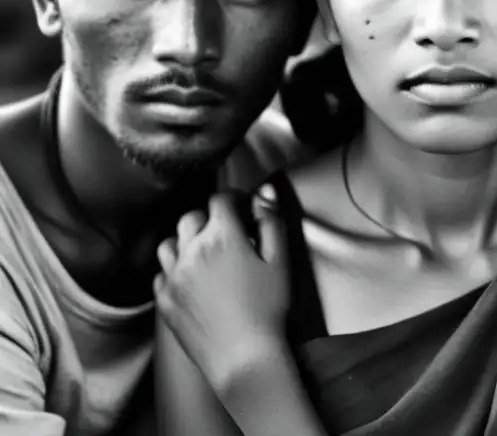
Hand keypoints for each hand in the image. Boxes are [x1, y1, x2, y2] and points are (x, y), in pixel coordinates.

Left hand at [155, 185, 289, 392]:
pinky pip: (161, 274)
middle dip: (208, 217)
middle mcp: (191, 251)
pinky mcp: (164, 301)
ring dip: (185, 241)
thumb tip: (263, 196)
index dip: (233, 198)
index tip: (242, 206)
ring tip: (202, 252)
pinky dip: (173, 270)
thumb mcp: (280, 262)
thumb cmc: (267, 309)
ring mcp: (173, 277)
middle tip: (225, 230)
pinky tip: (190, 278)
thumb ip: (271, 223)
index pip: (220, 200)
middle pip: (190, 218)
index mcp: (222, 237)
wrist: (243, 356)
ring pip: (169, 243)